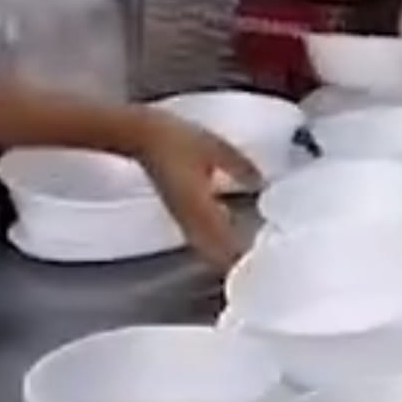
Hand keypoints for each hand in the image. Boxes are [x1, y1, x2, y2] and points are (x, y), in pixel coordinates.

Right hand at [134, 111, 258, 270]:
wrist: (139, 137)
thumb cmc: (175, 140)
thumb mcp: (214, 147)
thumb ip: (239, 166)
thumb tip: (259, 182)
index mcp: (201, 207)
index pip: (224, 244)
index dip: (241, 257)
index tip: (261, 263)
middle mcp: (190, 219)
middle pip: (214, 254)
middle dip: (234, 262)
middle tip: (256, 264)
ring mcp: (181, 218)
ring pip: (204, 248)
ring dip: (223, 254)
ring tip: (244, 254)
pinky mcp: (176, 211)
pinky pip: (198, 236)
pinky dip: (214, 242)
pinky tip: (225, 234)